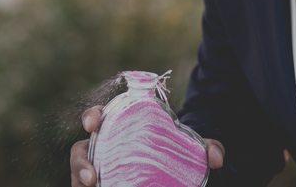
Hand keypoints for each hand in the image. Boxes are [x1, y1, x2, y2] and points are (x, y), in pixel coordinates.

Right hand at [69, 107, 225, 186]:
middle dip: (80, 160)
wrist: (171, 173)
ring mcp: (99, 170)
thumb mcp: (190, 148)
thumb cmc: (172, 152)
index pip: (98, 116)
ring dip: (79, 181)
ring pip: (79, 174)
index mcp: (118, 127)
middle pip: (80, 149)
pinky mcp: (101, 186)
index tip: (93, 124)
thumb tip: (216, 158)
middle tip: (91, 175)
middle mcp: (102, 148)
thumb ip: (206, 147)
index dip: (91, 116)